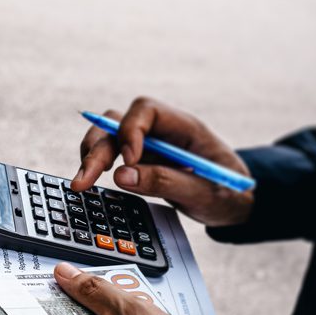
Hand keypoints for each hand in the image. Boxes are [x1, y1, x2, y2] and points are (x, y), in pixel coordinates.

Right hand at [70, 97, 253, 227]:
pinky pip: (108, 156)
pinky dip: (94, 167)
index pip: (146, 111)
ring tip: (81, 183)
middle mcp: (159, 132)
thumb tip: (121, 176)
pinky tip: (90, 185)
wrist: (233, 203)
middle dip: (97, 149)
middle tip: (84, 180)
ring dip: (90, 156)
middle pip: (116, 123)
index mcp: (183, 127)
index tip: (127, 161)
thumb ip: (166, 183)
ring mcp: (146, 146)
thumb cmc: (227, 193)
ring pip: (105, 136)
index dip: (130, 131)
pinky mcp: (137, 162)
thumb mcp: (205, 193)